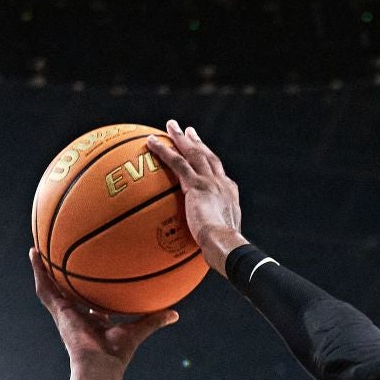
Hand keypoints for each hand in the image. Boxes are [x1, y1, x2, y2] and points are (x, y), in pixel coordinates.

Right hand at [30, 248, 177, 368]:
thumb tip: (175, 314)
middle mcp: (75, 315)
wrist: (99, 364)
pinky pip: (45, 287)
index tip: (89, 278)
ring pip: (49, 287)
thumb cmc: (116, 354)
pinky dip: (38, 271)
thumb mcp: (138, 330)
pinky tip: (34, 254)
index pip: (89, 303)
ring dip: (42, 269)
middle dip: (61, 276)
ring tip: (36, 250)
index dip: (88, 292)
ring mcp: (64, 313)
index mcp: (92, 321)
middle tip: (56, 257)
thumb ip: (154, 320)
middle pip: (65, 291)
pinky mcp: (58, 310)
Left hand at [145, 119, 245, 274]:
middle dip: (197, 143)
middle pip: (208, 157)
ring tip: (171, 126)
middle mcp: (222, 184)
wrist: (226, 244)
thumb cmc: (224, 250)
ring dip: (181, 138)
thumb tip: (199, 252)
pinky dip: (163, 150)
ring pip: (194, 153)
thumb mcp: (219, 243)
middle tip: (188, 131)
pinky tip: (150, 142)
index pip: (218, 174)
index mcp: (229, 195)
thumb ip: (209, 240)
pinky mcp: (196, 185)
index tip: (203, 155)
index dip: (210, 163)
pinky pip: (176, 162)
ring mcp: (210, 182)